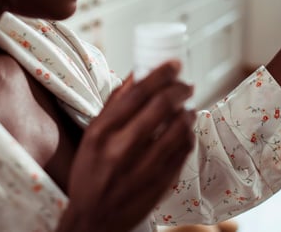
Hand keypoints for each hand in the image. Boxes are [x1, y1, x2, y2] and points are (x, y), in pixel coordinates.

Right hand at [60, 61, 194, 231]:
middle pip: (161, 106)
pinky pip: (184, 149)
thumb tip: (138, 73)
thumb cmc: (91, 174)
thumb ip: (115, 104)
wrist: (95, 220)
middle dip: (180, 88)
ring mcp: (144, 166)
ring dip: (188, 111)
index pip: (137, 93)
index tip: (173, 65)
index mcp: (101, 133)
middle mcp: (121, 148)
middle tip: (185, 84)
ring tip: (187, 107)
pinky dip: (188, 133)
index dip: (161, 74)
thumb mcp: (93, 136)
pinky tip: (185, 129)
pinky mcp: (161, 181)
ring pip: (178, 127)